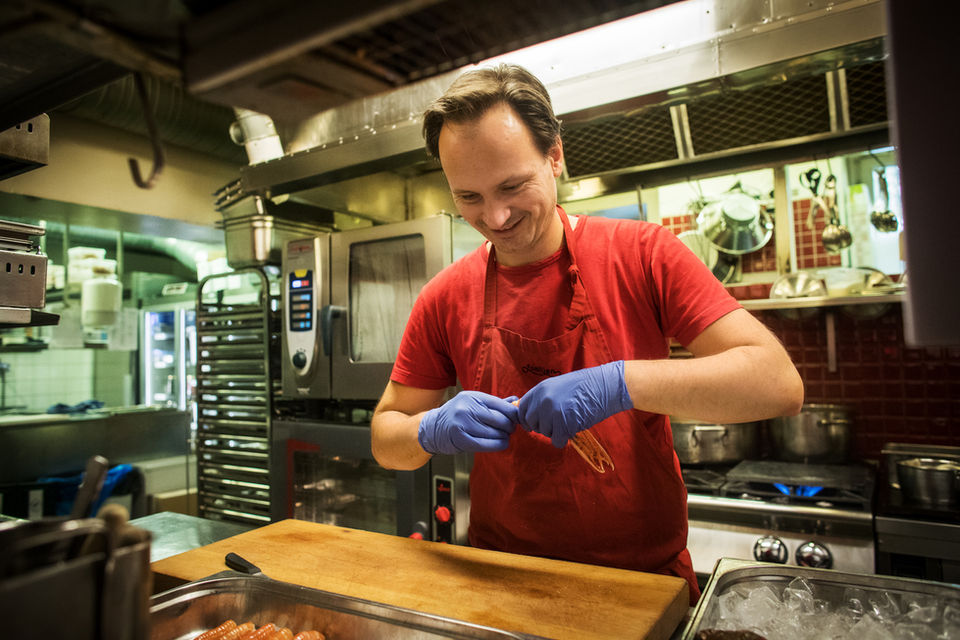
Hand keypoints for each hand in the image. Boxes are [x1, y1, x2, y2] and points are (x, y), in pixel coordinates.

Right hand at [418, 391, 519, 454]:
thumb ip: (495, 403)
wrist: (433, 428)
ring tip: (504, 437)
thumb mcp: (474, 404)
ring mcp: (462, 423)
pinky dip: (498, 445)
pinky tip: (501, 443)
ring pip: (495, 433)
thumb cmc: (458, 416)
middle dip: (510, 427)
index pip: (502, 405)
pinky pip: (487, 444)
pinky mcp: (461, 439)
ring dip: (504, 437)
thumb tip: (516, 401)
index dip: (514, 414)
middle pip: (501, 420)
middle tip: (510, 430)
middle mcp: (467, 408)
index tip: (516, 419)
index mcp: (473, 396)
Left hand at [517, 361, 631, 446]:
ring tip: (569, 421)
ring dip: (555, 432)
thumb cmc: (585, 387)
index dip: (527, 419)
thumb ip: (543, 399)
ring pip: (544, 433)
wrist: (605, 386)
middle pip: (531, 423)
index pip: (522, 409)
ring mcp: (553, 412)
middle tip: (556, 424)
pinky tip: (573, 429)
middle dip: (542, 427)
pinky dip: (564, 439)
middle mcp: (543, 400)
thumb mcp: (557, 386)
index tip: (534, 424)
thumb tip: (531, 415)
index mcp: (540, 389)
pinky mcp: (564, 424)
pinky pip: (556, 440)